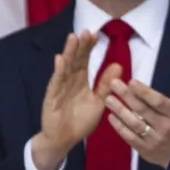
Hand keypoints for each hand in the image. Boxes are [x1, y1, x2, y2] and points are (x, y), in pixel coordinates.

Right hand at [32, 30, 120, 169]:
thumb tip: (118, 65)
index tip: (96, 34)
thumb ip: (106, 84)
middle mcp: (69, 80)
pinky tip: (60, 59)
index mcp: (81, 80)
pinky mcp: (52, 97)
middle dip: (80, 46)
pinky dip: (58, 71)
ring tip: (73, 38)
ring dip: (69, 53)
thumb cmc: (80, 120)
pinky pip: (56, 82)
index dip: (89, 47)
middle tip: (85, 31)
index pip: (85, 60)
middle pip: (75, 59)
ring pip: (65, 67)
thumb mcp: (98, 101)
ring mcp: (59, 87)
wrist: (64, 139)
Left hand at [104, 59, 169, 167]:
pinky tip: (110, 117)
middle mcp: (165, 126)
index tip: (131, 81)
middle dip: (127, 96)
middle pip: (143, 110)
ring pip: (134, 124)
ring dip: (120, 111)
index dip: (144, 92)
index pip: (157, 101)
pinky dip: (120, 127)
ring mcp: (154, 139)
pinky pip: (130, 138)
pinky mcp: (146, 150)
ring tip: (108, 99)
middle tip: (113, 84)